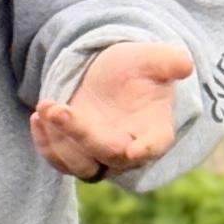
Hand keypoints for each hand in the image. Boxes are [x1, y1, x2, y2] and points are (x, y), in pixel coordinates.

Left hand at [30, 38, 193, 180]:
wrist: (111, 76)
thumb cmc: (137, 68)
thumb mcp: (151, 58)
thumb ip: (168, 61)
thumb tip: (185, 64)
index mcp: (156, 130)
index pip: (155, 145)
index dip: (146, 149)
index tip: (133, 151)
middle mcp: (129, 150)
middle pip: (108, 154)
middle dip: (81, 134)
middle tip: (59, 110)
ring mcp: (100, 156)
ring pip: (79, 164)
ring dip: (58, 141)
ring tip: (45, 108)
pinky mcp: (76, 154)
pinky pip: (59, 160)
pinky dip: (46, 144)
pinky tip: (38, 116)